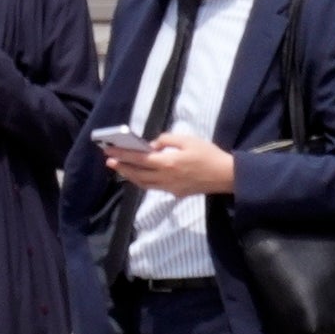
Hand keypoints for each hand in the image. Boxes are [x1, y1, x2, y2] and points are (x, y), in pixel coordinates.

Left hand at [110, 131, 235, 196]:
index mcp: (167, 163)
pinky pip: (155, 188)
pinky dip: (144, 181)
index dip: (121, 155)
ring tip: (122, 169)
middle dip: (122, 167)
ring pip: (144, 184)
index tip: (108, 151)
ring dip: (131, 176)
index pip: (138, 159)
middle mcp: (165, 178)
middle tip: (109, 161)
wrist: (225, 176)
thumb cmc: (208, 154)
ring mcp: (170, 188)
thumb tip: (152, 145)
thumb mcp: (188, 139)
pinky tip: (141, 176)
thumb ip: (167, 140)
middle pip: (137, 174)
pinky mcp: (176, 193)